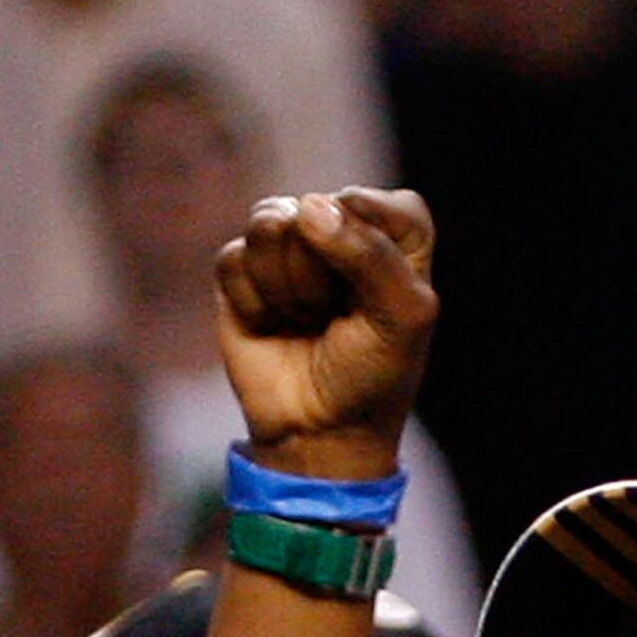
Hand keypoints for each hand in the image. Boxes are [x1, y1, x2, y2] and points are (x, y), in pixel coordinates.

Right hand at [214, 187, 438, 480]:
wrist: (318, 434)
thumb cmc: (372, 374)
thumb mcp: (401, 317)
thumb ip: (370, 253)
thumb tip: (306, 208)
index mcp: (393, 228)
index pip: (368, 202)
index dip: (364, 252)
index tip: (375, 302)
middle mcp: (337, 224)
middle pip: (313, 210)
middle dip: (321, 278)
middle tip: (335, 319)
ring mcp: (286, 244)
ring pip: (268, 226)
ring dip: (287, 288)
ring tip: (304, 320)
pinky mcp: (241, 269)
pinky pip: (235, 259)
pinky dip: (254, 304)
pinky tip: (270, 326)